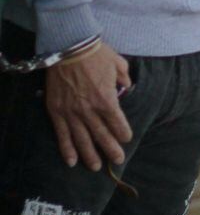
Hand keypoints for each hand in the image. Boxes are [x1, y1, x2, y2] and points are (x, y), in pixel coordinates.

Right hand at [45, 42, 131, 170]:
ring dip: (90, 154)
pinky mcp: (56, 112)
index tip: (126, 139)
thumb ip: (124, 78)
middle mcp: (89, 110)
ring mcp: (71, 113)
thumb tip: (127, 86)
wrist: (69, 48)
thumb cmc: (97, 54)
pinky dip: (66, 149)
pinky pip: (62, 134)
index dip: (123, 133)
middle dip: (111, 149)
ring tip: (96, 166)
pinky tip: (71, 161)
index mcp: (107, 100)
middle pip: (102, 135)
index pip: (118, 123)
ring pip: (82, 139)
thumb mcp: (119, 64)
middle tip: (118, 160)